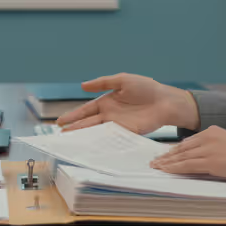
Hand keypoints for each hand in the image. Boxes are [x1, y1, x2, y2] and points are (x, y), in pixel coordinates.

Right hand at [56, 73, 199, 134]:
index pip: (86, 110)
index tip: (60, 122)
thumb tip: (82, 86)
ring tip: (70, 141)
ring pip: (96, 131)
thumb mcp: (122, 80)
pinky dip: (100, 142)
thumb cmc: (146, 88)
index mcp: (106, 102)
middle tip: (60, 135)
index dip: (73, 116)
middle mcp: (109, 115)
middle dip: (74, 128)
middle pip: (88, 123)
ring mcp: (117, 125)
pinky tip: (90, 145)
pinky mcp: (127, 133)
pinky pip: (110, 138)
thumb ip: (103, 83)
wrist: (165, 101)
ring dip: (84, 136)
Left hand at [150, 126, 225, 181]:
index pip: (188, 141)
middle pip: (182, 148)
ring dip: (167, 163)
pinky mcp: (210, 161)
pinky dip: (175, 168)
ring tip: (157, 167)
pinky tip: (166, 171)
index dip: (175, 149)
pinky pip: (187, 165)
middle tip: (155, 161)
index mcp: (212, 131)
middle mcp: (208, 137)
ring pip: (182, 157)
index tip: (165, 154)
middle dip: (167, 155)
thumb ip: (212, 147)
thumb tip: (198, 157)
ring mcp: (208, 149)